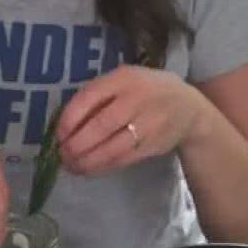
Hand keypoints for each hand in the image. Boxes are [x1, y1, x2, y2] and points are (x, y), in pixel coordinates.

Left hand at [56, 65, 206, 176]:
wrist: (189, 108)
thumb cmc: (146, 91)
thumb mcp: (124, 81)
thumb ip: (98, 95)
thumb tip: (65, 124)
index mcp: (124, 78)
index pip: (90, 97)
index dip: (70, 118)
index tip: (58, 134)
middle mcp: (137, 99)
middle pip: (101, 126)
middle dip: (76, 144)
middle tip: (61, 155)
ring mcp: (148, 124)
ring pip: (112, 147)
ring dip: (87, 161)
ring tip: (72, 166)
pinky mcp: (154, 145)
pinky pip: (123, 159)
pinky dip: (103, 166)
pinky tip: (90, 169)